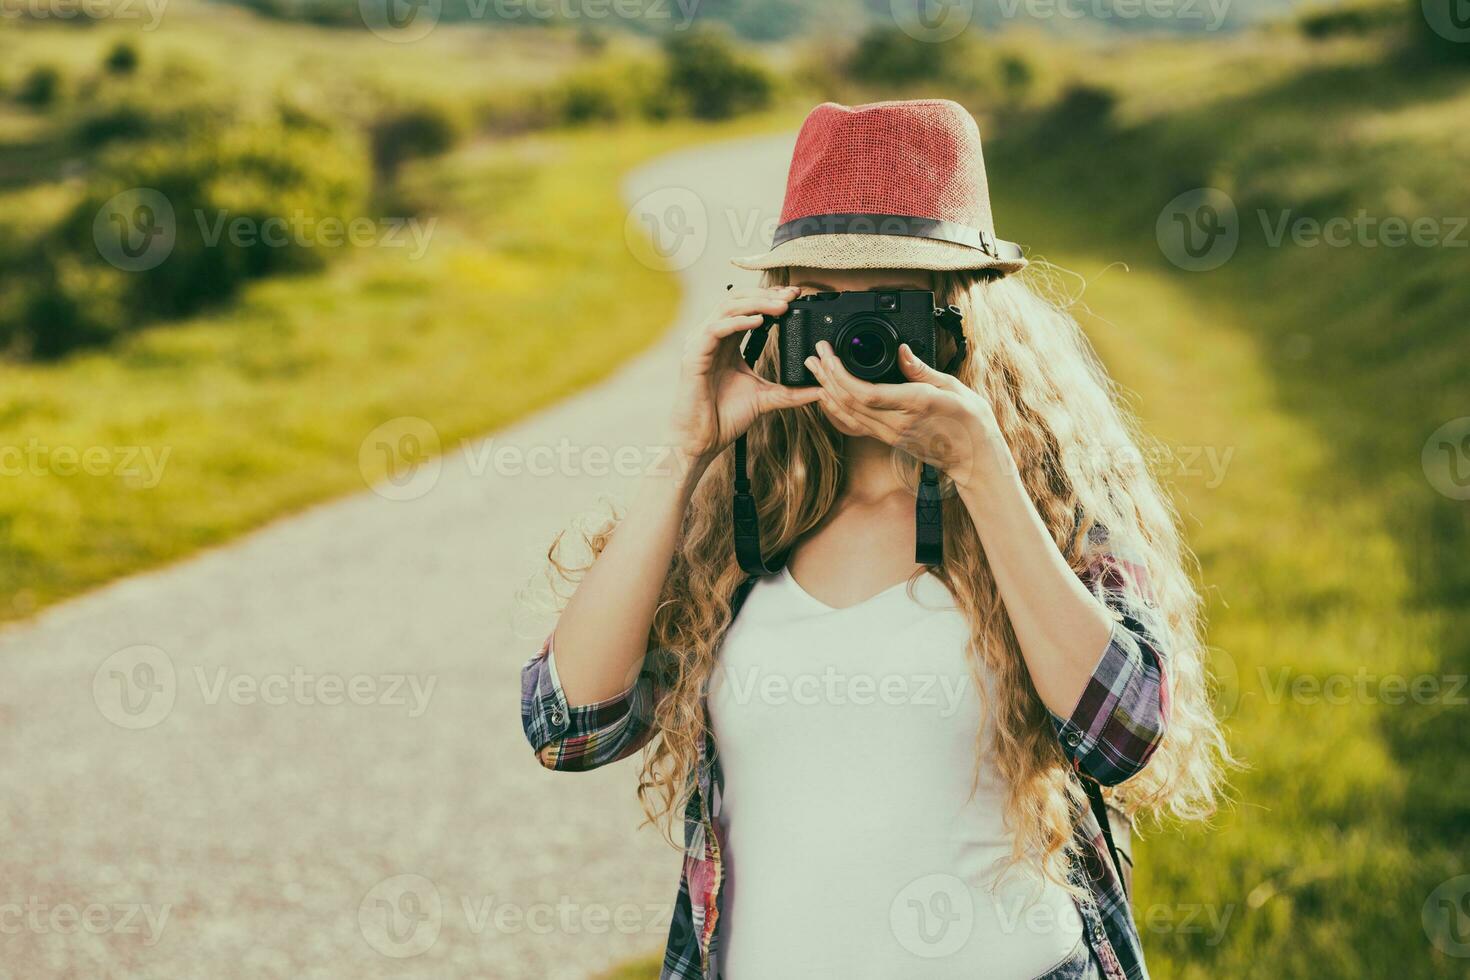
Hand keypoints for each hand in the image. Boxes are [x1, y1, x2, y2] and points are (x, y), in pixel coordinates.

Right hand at [666, 286, 823, 473]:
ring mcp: (701, 344)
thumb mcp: (765, 399)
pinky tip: (758, 321)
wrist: (701, 440)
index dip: (770, 298)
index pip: (747, 309)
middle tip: (792, 296)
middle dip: (766, 294)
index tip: (795, 298)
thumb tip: (820, 390)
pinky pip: (715, 329)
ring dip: (757, 303)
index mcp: (727, 343)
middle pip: (737, 300)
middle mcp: (712, 338)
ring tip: (780, 306)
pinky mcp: (693, 356)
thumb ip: (790, 392)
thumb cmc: (723, 418)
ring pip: (727, 308)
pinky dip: (738, 322)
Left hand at [804, 340, 1013, 490]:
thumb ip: (921, 369)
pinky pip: (854, 424)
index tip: (830, 354)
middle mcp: (897, 422)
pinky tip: (826, 396)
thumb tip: (902, 350)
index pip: (865, 393)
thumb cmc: (968, 421)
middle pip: (849, 402)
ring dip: (826, 391)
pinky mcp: (887, 439)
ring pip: (847, 414)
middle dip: (827, 377)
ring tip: (814, 370)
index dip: (840, 374)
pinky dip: (836, 409)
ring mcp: (889, 434)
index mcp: (914, 404)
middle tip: (815, 355)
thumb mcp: (952, 386)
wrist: (973, 457)